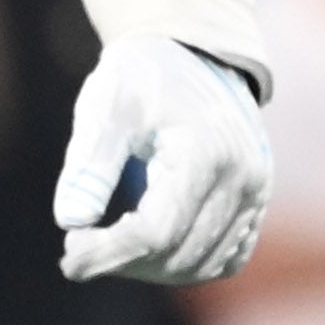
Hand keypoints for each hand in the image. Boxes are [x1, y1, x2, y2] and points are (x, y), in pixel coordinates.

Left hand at [55, 39, 270, 283]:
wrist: (192, 56)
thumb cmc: (141, 77)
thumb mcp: (107, 105)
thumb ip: (90, 162)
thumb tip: (69, 220)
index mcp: (205, 153)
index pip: (155, 231)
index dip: (108, 253)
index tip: (68, 259)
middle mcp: (243, 180)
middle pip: (178, 255)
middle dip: (123, 262)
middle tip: (78, 248)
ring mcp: (256, 195)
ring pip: (203, 264)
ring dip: (151, 269)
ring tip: (108, 245)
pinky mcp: (256, 204)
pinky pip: (226, 259)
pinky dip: (185, 265)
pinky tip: (146, 250)